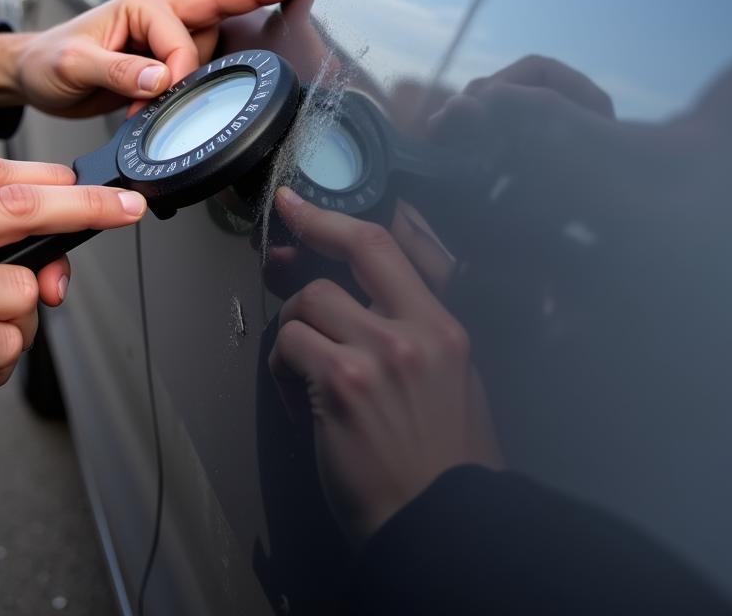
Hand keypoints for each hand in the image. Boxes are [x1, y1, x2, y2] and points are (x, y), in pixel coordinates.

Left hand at [0, 0, 302, 116]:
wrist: (33, 78)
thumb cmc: (45, 60)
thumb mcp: (74, 64)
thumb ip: (118, 71)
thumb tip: (160, 80)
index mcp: (139, 6)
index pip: (181, 37)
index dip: (181, 69)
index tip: (167, 94)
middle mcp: (156, 18)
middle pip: (213, 20)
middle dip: (232, 22)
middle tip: (246, 20)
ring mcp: (160, 41)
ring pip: (207, 52)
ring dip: (190, 82)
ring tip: (146, 104)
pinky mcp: (160, 65)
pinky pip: (192, 73)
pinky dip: (185, 93)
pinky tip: (158, 107)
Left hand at [269, 188, 501, 547]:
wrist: (442, 526)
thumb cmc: (444, 462)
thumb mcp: (453, 383)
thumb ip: (414, 333)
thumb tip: (357, 301)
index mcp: (445, 326)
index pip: (387, 247)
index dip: (335, 218)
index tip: (300, 205)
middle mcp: (415, 330)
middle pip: (348, 254)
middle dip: (306, 240)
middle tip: (278, 249)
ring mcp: (378, 354)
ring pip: (308, 304)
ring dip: (295, 333)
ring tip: (304, 375)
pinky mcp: (342, 385)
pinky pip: (289, 347)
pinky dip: (284, 373)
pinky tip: (301, 405)